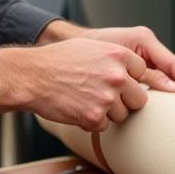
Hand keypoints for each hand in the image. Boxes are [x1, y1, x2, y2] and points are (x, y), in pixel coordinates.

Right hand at [0, 37, 151, 133]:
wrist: (32, 76)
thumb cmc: (57, 60)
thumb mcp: (90, 47)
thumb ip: (114, 57)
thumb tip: (133, 70)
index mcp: (118, 54)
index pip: (142, 72)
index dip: (129, 79)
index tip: (116, 81)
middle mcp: (117, 76)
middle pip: (139, 99)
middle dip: (125, 100)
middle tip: (104, 95)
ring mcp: (107, 97)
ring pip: (122, 115)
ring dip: (108, 112)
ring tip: (86, 99)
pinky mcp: (94, 116)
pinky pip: (104, 126)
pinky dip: (92, 122)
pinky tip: (78, 107)